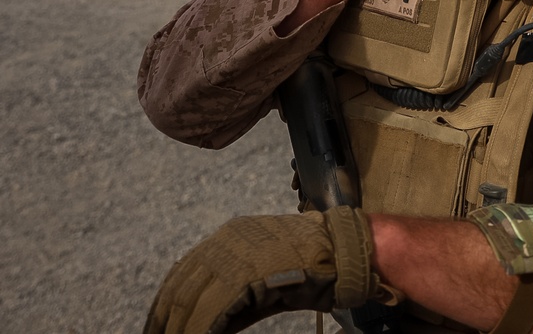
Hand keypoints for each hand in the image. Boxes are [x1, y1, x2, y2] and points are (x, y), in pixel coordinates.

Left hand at [144, 207, 390, 333]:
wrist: (344, 251)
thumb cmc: (312, 264)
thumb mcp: (264, 273)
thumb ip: (235, 291)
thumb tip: (208, 322)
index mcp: (229, 237)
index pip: (183, 275)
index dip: (166, 308)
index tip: (158, 330)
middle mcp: (226, 242)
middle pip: (180, 288)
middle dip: (165, 321)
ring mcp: (236, 256)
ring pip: (191, 301)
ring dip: (179, 328)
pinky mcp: (247, 274)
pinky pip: (213, 311)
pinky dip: (200, 330)